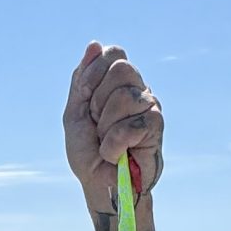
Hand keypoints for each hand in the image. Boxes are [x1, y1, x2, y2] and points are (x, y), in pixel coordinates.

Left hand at [63, 41, 163, 217]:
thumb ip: (81, 80)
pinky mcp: (156, 127)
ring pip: (124, 97)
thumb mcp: (74, 113)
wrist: (100, 185)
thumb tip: (94, 44)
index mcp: (117, 83)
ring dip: (105, 127)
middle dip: (98, 101)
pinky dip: (113, 145)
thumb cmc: (88, 153)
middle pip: (121, 68)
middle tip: (97, 125)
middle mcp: (137, 89)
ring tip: (107, 142)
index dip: (95, 73)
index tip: (86, 103)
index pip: (114, 53)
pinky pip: (130, 125)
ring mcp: (150, 106)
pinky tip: (117, 155)